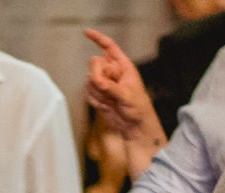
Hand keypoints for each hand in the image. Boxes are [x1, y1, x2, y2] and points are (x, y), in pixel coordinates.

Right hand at [82, 30, 165, 157]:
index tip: (86, 33)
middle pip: (94, 64)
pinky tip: (107, 107)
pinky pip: (88, 93)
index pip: (109, 47)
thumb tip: (97, 81)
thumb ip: (111, 86)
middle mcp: (112, 72)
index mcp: (123, 66)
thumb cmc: (138, 108)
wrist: (133, 126)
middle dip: (98, 77)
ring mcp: (104, 83)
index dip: (98, 39)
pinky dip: (95, 101)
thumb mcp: (127, 95)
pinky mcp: (98, 94)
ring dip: (98, 94)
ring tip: (111, 102)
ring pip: (89, 80)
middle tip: (106, 89)